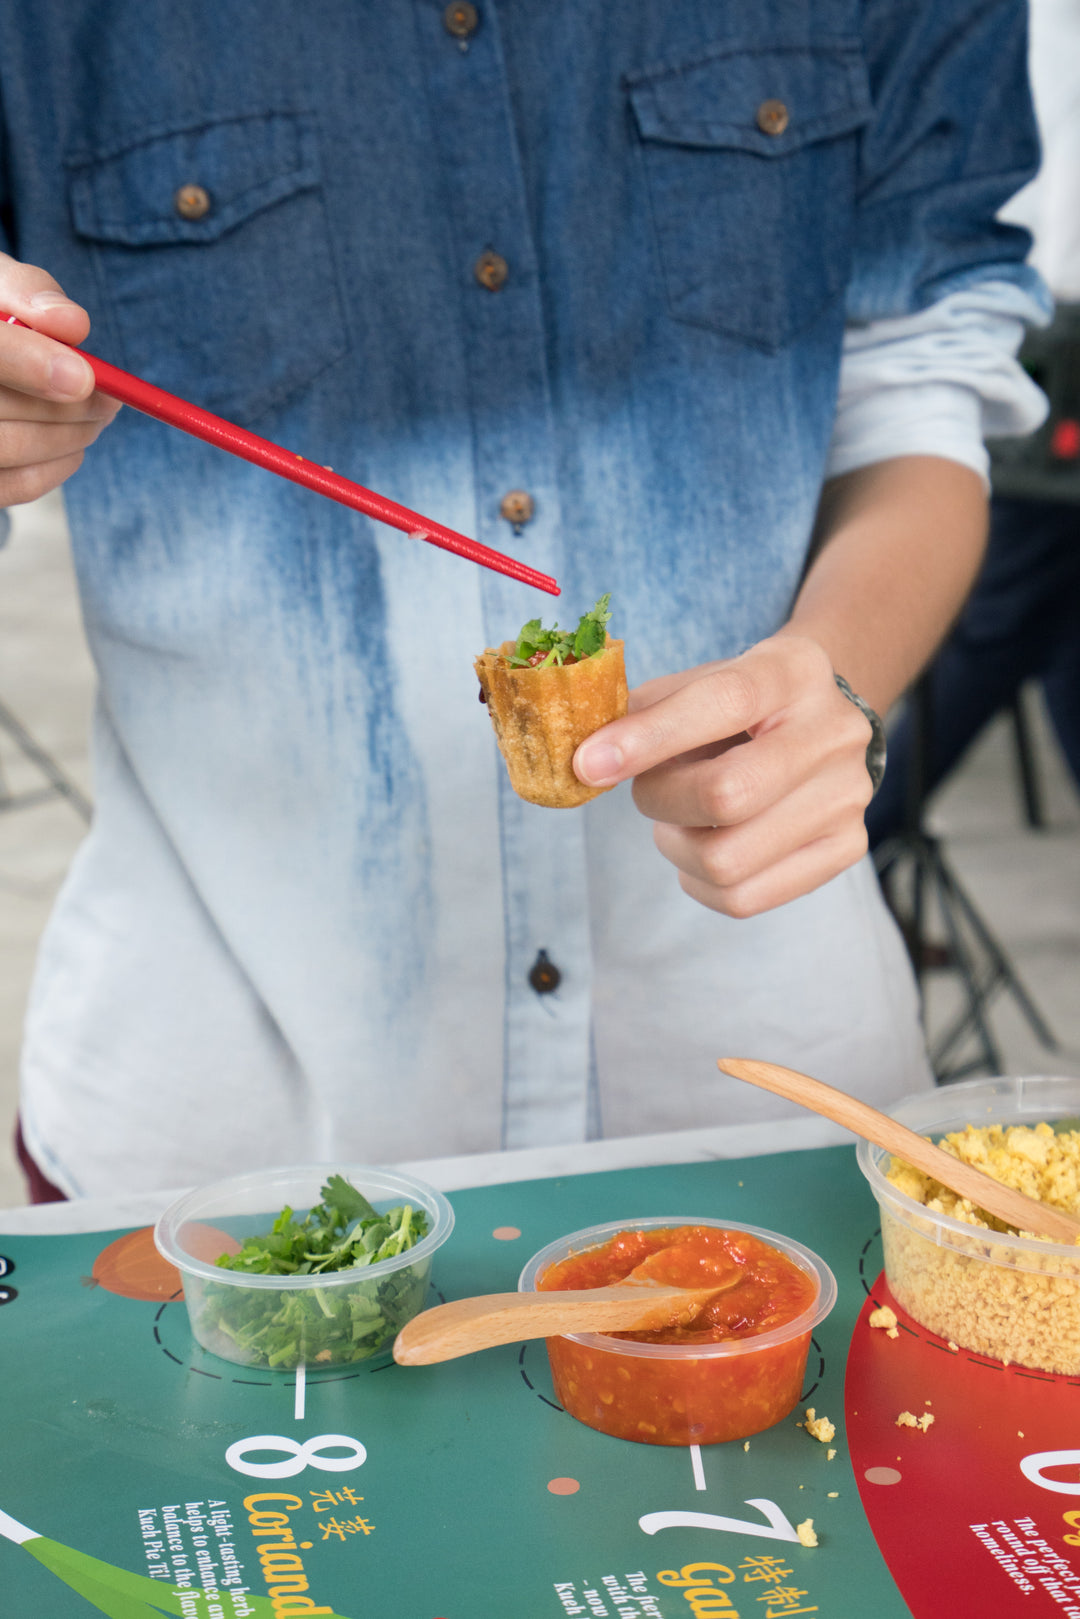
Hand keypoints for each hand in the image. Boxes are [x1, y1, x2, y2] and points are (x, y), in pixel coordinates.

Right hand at [0, 251, 119, 505]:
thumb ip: (28, 292)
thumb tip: (72, 325)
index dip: (28, 363)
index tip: (83, 376)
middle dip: (66, 410)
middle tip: (109, 401)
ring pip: (7, 449)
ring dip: (67, 439)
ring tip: (97, 417)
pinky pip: (8, 488)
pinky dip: (51, 469)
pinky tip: (72, 446)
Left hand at [573, 634, 873, 916]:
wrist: (819, 723)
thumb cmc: (739, 706)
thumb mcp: (696, 684)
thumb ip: (643, 712)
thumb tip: (588, 761)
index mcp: (792, 671)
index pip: (723, 703)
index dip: (649, 738)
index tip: (588, 764)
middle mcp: (834, 733)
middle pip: (727, 795)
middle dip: (660, 800)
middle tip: (648, 789)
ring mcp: (848, 796)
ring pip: (727, 859)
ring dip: (676, 845)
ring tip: (679, 819)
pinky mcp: (847, 848)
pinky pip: (743, 898)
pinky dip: (698, 881)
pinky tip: (703, 846)